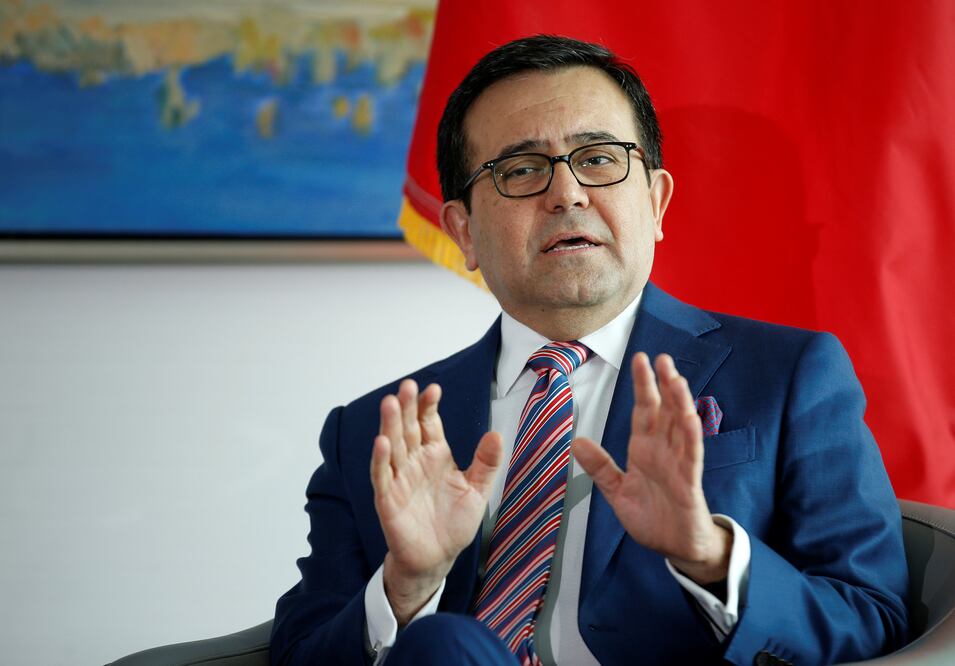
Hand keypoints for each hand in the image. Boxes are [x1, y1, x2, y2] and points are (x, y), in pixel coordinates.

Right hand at [371, 379, 502, 623]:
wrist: (437, 558)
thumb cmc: (454, 523)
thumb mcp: (478, 490)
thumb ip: (486, 463)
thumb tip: (496, 434)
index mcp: (436, 455)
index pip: (429, 424)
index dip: (429, 406)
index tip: (433, 389)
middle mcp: (415, 462)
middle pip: (408, 429)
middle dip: (407, 407)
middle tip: (407, 386)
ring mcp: (400, 479)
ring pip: (392, 447)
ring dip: (390, 425)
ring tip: (390, 403)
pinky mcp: (388, 500)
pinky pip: (382, 476)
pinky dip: (380, 460)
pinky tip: (380, 442)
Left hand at [571, 353, 731, 583]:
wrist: (674, 547)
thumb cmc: (651, 517)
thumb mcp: (617, 491)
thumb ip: (601, 467)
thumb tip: (577, 442)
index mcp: (645, 449)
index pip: (644, 410)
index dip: (642, 385)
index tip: (640, 360)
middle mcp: (664, 450)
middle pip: (664, 411)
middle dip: (663, 384)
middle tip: (661, 358)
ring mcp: (678, 464)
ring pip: (681, 427)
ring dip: (680, 403)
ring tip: (676, 379)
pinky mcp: (689, 482)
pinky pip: (691, 455)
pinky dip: (691, 436)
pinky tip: (690, 417)